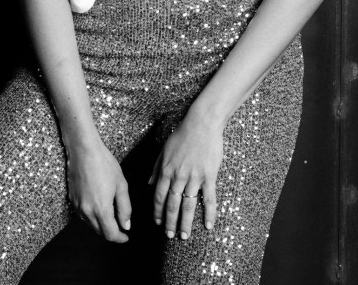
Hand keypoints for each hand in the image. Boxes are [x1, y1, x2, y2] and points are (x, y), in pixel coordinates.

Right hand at [65, 137, 131, 242]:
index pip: (111, 234)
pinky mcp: (72, 200)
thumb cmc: (103, 163)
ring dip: (101, 226)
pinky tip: (99, 208)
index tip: (126, 237)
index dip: (120, 238)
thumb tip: (126, 225)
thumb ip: (125, 208)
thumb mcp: (121, 184)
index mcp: (101, 209)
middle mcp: (87, 211)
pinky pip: (83, 216)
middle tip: (121, 227)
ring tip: (112, 217)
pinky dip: (92, 218)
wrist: (83, 150)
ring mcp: (77, 206)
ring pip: (91, 225)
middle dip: (111, 233)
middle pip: (100, 232)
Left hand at [150, 108, 222, 239]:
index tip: (158, 223)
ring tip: (184, 236)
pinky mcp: (209, 176)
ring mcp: (194, 177)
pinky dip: (209, 213)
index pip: (159, 196)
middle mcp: (178, 176)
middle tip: (170, 235)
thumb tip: (148, 184)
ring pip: (188, 205)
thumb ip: (156, 168)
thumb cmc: (182, 134)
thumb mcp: (164, 150)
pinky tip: (208, 225)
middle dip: (170, 222)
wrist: (202, 123)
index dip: (158, 211)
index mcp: (166, 170)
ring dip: (185, 222)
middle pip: (172, 205)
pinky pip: (209, 198)